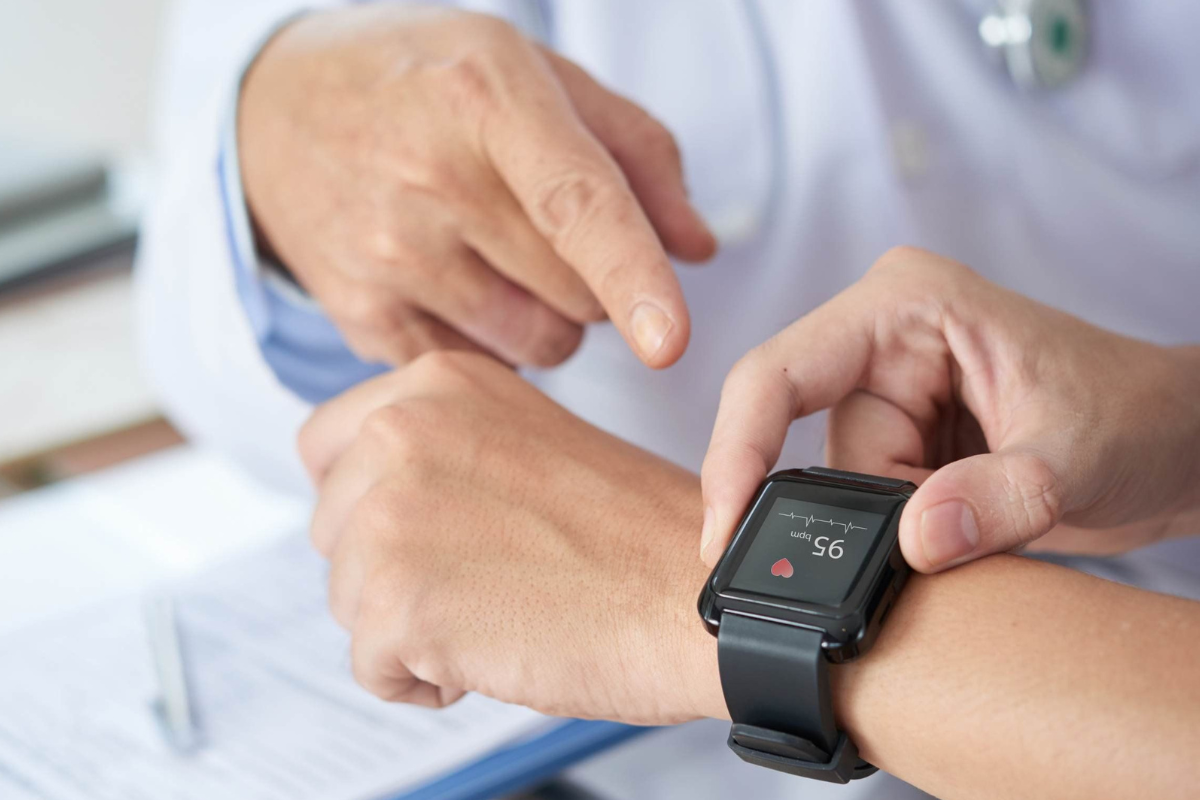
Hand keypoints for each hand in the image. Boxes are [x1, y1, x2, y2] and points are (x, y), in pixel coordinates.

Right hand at [240, 5, 714, 368]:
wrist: (275, 111)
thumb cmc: (425, 83)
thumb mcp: (532, 72)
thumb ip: (635, 150)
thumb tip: (699, 248)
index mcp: (485, 97)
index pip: (576, 203)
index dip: (633, 275)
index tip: (671, 343)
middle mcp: (429, 179)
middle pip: (579, 293)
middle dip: (596, 280)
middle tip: (551, 231)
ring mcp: (386, 255)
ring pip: (541, 341)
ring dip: (552, 316)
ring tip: (502, 255)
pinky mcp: (362, 316)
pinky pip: (482, 367)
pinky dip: (496, 341)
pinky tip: (458, 283)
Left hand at [298, 351, 725, 722]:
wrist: (699, 596)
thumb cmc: (638, 535)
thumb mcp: (526, 441)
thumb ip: (442, 447)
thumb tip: (371, 489)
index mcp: (438, 383)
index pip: (327, 446)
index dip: (366, 501)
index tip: (410, 527)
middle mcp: (403, 433)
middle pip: (332, 528)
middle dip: (391, 566)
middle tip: (484, 573)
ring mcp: (392, 513)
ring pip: (348, 600)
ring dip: (412, 623)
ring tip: (502, 607)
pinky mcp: (398, 600)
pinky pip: (372, 667)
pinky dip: (427, 679)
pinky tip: (496, 650)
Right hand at [700, 248, 1199, 571]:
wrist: (1174, 442)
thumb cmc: (1135, 413)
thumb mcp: (1076, 456)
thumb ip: (996, 499)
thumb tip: (912, 541)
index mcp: (903, 306)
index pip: (778, 373)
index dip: (737, 450)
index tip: (722, 531)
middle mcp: (879, 340)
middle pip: (811, 446)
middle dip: (867, 512)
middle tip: (946, 537)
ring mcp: (885, 387)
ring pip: (839, 487)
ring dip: (898, 526)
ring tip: (983, 522)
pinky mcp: (895, 432)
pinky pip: (862, 500)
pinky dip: (903, 533)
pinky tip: (961, 526)